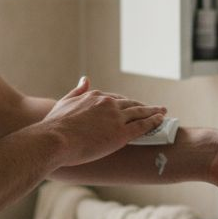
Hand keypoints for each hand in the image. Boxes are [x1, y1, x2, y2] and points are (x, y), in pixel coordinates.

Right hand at [43, 77, 165, 166]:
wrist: (55, 139)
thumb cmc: (55, 125)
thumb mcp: (65, 102)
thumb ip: (78, 90)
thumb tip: (86, 79)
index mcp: (94, 97)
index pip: (115, 99)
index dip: (125, 103)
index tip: (132, 105)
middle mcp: (108, 104)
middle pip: (130, 104)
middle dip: (142, 106)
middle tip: (153, 108)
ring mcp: (116, 118)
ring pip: (140, 112)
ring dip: (153, 111)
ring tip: (162, 111)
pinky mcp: (121, 134)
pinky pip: (143, 126)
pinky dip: (154, 122)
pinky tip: (161, 120)